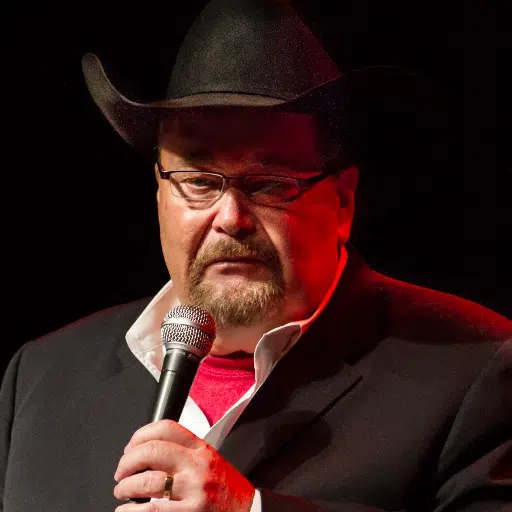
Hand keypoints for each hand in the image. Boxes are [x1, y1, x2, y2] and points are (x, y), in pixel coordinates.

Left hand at [113, 420, 254, 511]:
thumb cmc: (227, 489)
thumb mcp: (210, 461)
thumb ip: (184, 453)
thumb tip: (146, 453)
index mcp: (201, 449)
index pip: (167, 428)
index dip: (141, 434)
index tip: (130, 446)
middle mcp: (197, 466)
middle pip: (152, 451)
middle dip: (127, 461)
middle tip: (121, 471)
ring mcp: (193, 491)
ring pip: (146, 482)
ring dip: (125, 487)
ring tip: (122, 491)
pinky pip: (151, 510)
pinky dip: (131, 510)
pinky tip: (127, 509)